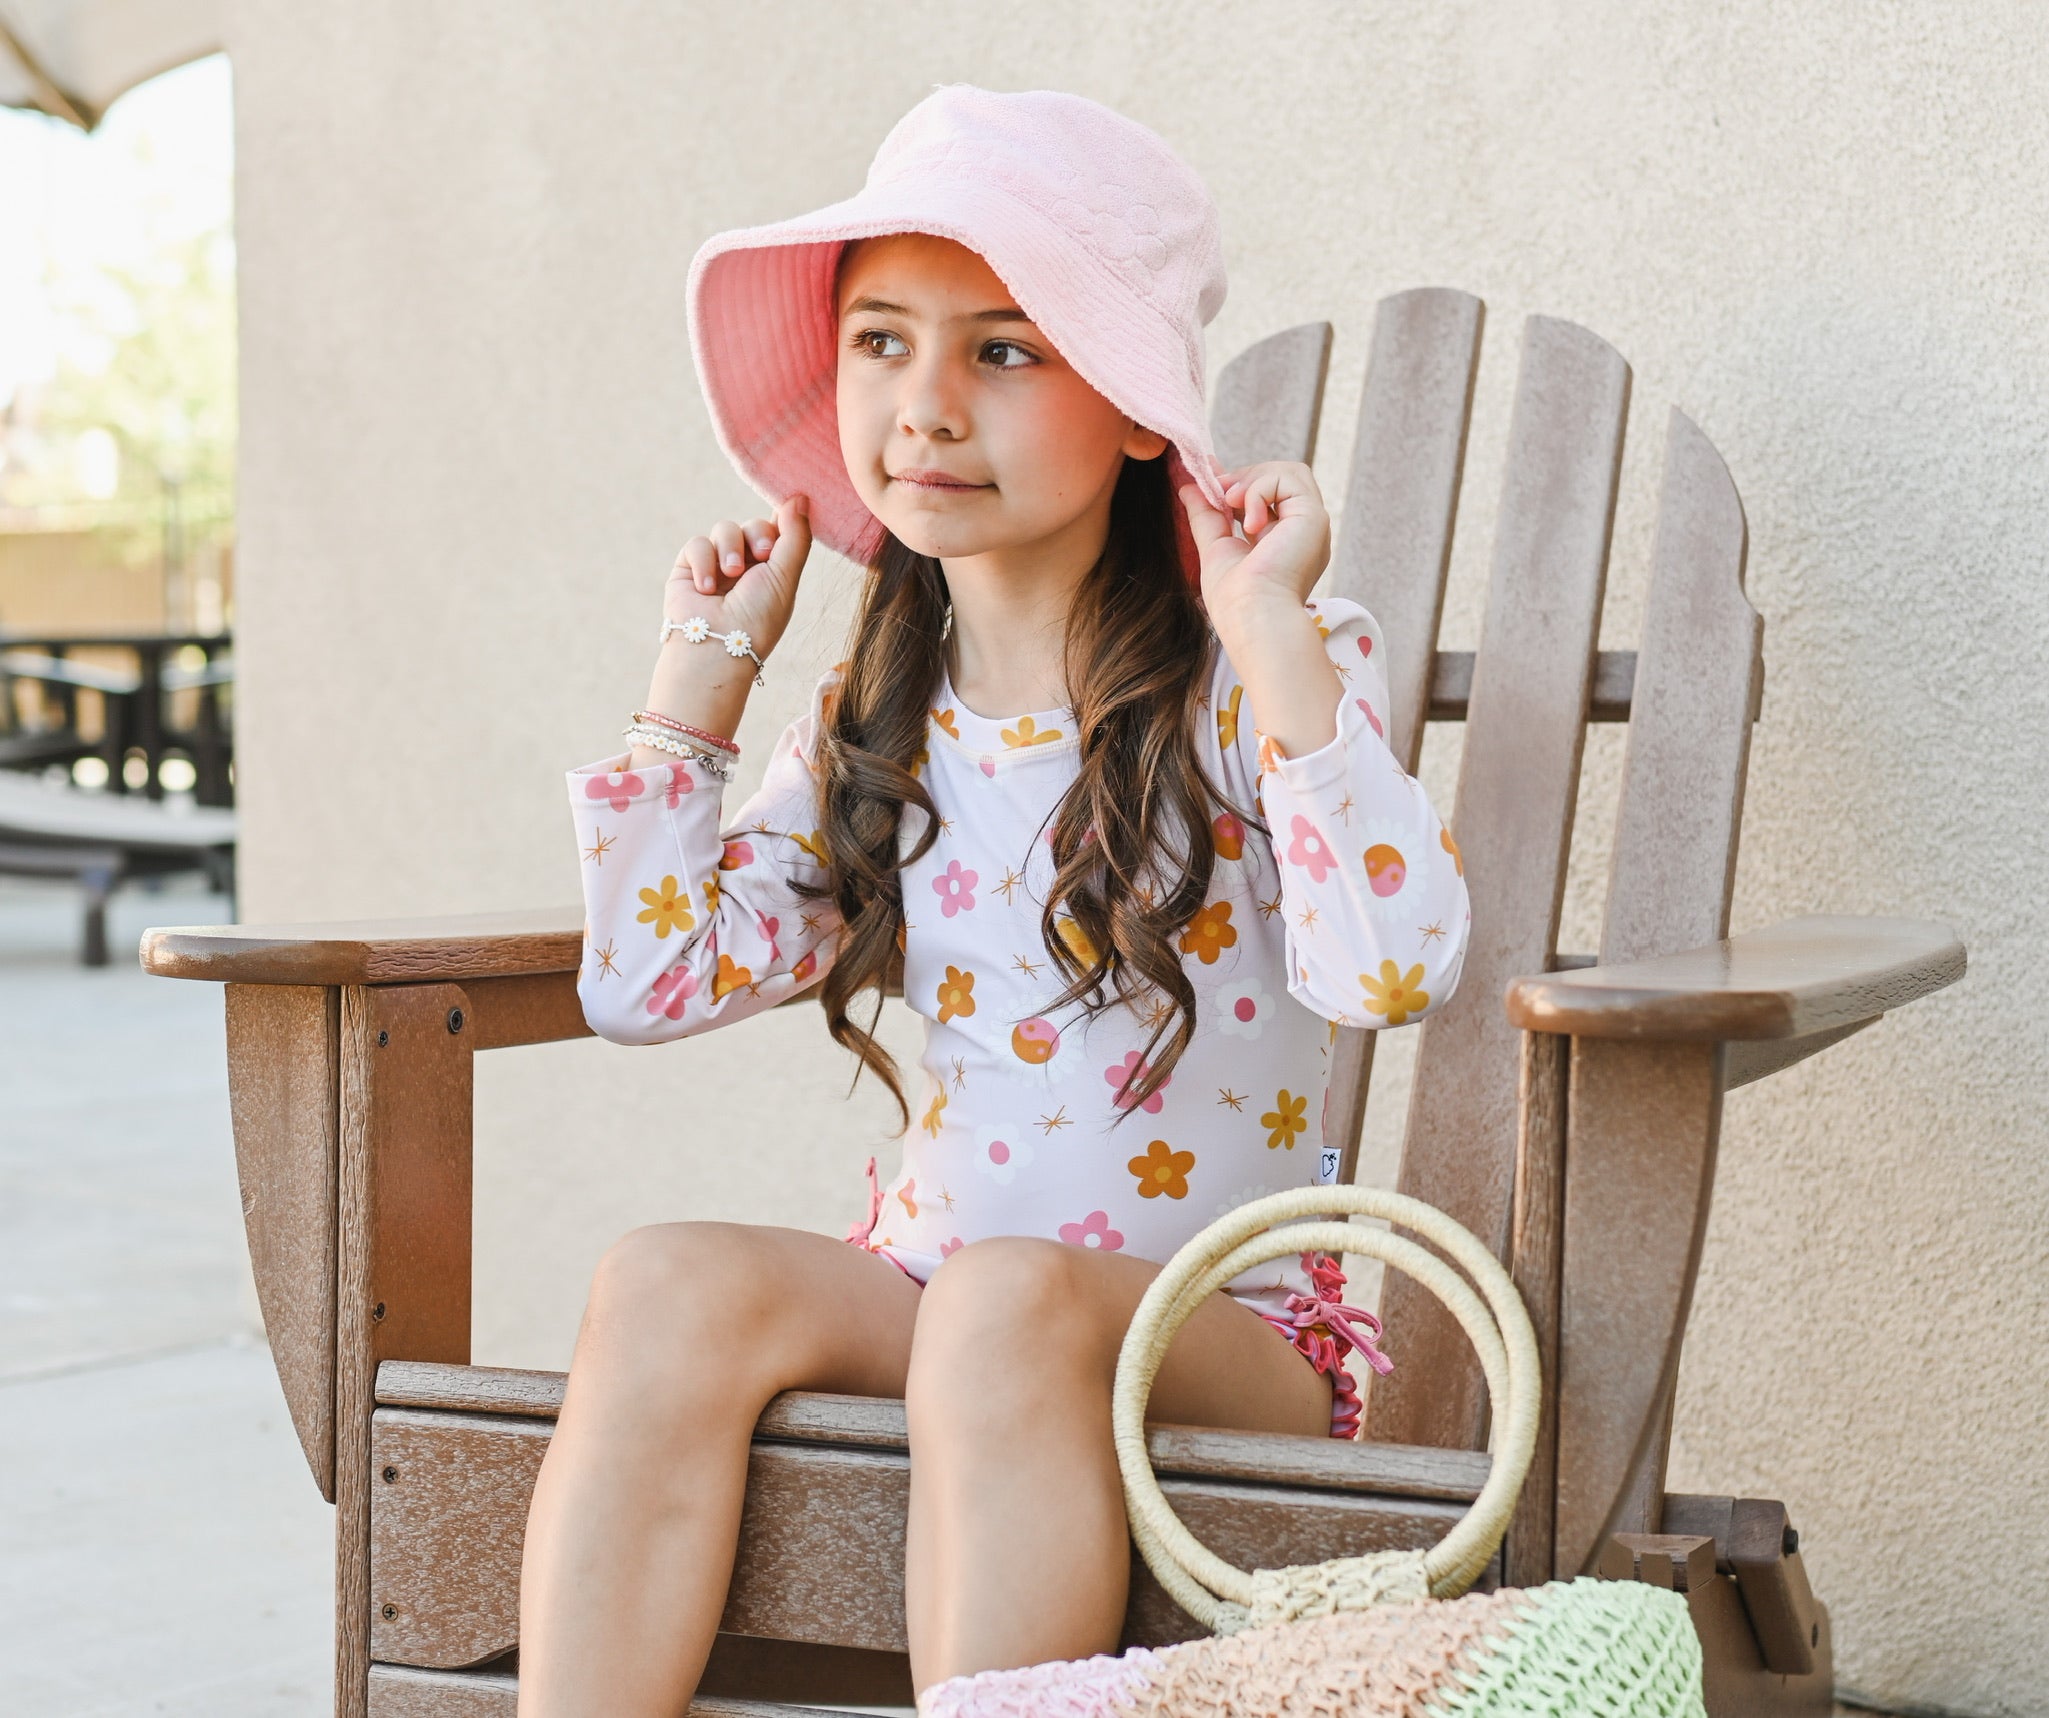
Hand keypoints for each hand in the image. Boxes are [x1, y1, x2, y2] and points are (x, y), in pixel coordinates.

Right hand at [663, 493, 812, 662]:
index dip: (780, 522)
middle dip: (757, 536)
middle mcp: (747, 567)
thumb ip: (795, 536)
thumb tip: (800, 496)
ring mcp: (717, 566)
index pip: (778, 532)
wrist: (717, 647)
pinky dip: (704, 561)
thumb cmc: (757, 619)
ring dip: (730, 549)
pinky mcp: (688, 569)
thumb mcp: (785, 577)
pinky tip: (707, 588)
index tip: (786, 518)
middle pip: (753, 525)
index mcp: (774, 571)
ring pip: (725, 529)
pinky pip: (697, 543)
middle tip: (763, 556)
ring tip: (731, 575)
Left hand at [1177, 461, 1330, 621]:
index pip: (1268, 496)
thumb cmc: (1235, 600)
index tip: (1211, 477)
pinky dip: (1260, 491)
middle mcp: (1302, 532)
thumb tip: (1189, 486)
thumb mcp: (1215, 548)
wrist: (1253, 618)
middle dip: (1245, 478)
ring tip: (1231, 504)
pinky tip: (1250, 524)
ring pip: (1289, 473)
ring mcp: (1311, 525)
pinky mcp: (1313, 518)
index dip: (1240, 481)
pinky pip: (1289, 478)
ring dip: (1253, 480)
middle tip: (1219, 496)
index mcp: (1284, 542)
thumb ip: (1206, 516)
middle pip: (1281, 478)